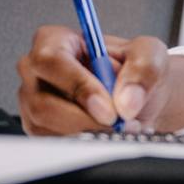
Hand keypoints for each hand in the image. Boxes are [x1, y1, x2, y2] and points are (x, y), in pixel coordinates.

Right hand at [14, 27, 183, 134]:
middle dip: (85, 119)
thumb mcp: (150, 54)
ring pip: (47, 126)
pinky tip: (105, 133)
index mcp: (54, 40)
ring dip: (87, 132)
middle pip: (43, 102)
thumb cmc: (136, 68)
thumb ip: (143, 69)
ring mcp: (34, 101)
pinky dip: (83, 142)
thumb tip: (125, 102)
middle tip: (119, 123)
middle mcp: (36, 71)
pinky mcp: (39, 127)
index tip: (108, 108)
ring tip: (120, 126)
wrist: (139, 97)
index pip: (52, 61)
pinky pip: (53, 143)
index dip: (79, 86)